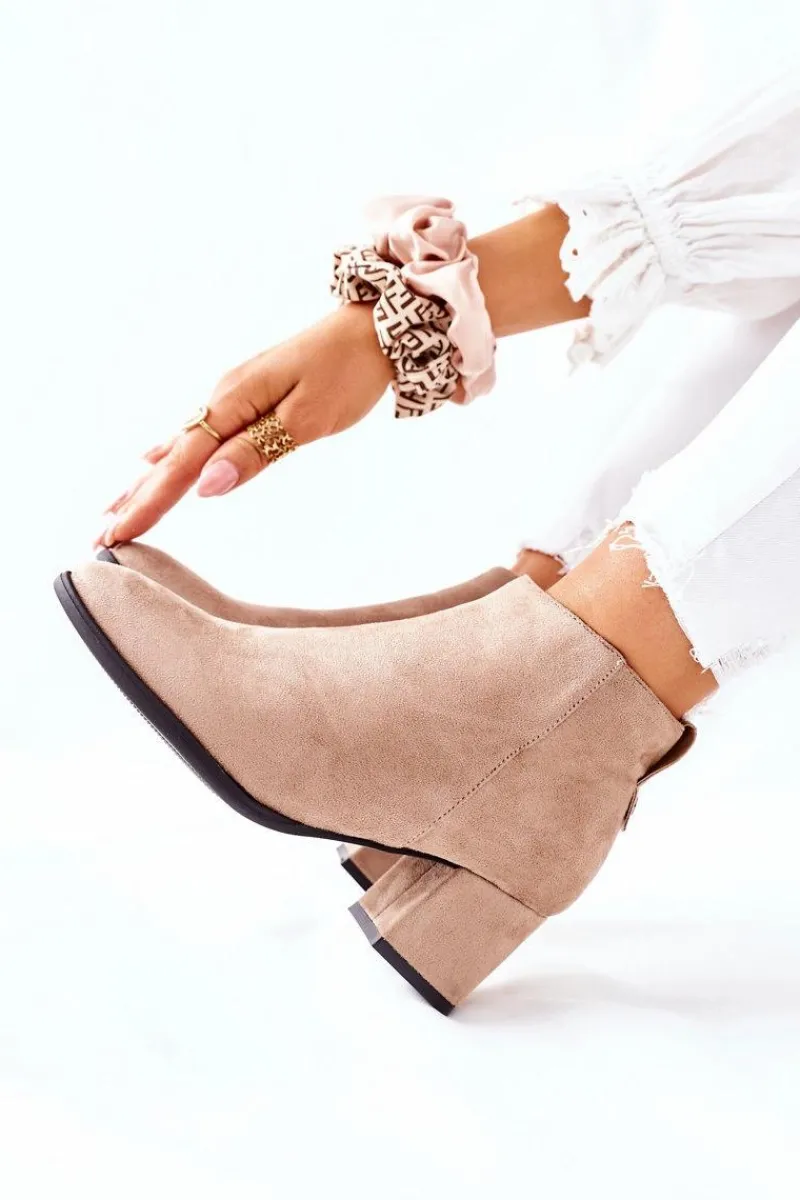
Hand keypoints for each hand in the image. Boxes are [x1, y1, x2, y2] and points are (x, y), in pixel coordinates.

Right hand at [97, 302, 392, 545]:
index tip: (118, 534)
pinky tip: (151, 460)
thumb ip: (255, 453)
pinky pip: (196, 432)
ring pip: (179, 446)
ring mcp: (231, 396)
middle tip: (101, 535)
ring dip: (147, 480)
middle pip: (170, 458)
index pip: (182, 465)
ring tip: (115, 508)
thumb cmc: (348, 373)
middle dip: (136, 498)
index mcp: (233, 403)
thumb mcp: (307, 419)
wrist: (374, 329)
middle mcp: (223, 398)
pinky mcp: (245, 397)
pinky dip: (170, 454)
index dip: (149, 503)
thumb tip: (207, 486)